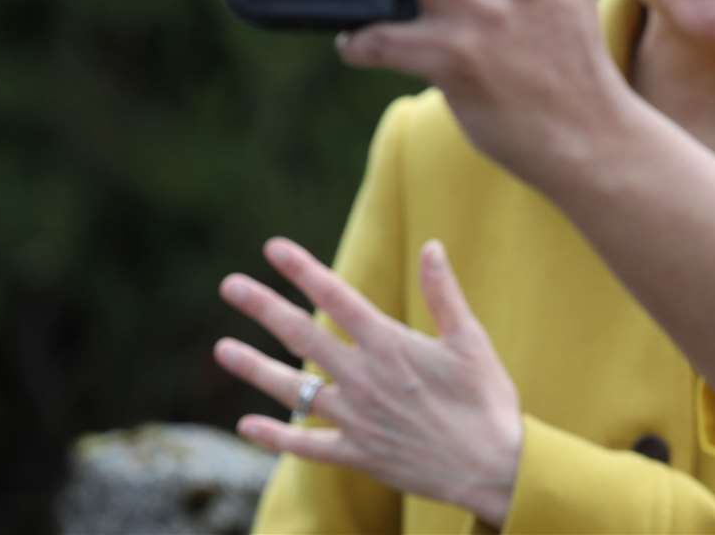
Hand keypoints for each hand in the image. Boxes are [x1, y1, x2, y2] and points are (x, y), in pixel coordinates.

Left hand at [215, 236, 522, 527]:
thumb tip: (432, 246)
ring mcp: (355, 419)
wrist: (492, 467)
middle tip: (230, 285)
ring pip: (292, 390)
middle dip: (263, 308)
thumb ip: (445, 294)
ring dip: (254, 368)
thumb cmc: (487, 400)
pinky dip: (275, 436)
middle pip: (303, 336)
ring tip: (222, 349)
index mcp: (391, 345)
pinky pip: (305, 445)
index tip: (274, 248)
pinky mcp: (356, 454)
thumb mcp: (472, 341)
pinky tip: (247, 426)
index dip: (303, 271)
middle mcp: (364, 378)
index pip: (337, 298)